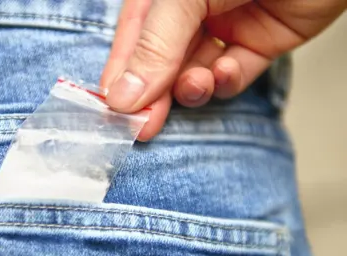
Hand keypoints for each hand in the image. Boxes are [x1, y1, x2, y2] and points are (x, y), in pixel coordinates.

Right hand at [101, 0, 345, 140]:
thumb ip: (156, 44)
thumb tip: (122, 95)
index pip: (133, 36)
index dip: (122, 72)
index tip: (114, 109)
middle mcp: (191, 12)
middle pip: (161, 62)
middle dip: (155, 94)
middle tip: (145, 126)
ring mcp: (223, 28)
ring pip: (194, 73)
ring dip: (192, 87)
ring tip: (196, 85)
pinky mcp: (257, 44)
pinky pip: (232, 75)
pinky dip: (227, 81)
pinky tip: (226, 71)